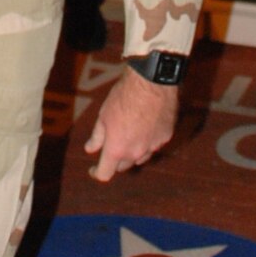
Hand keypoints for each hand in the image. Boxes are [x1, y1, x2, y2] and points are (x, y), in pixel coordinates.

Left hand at [84, 66, 177, 181]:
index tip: (93, 169)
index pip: (105, 174)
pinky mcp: (165, 137)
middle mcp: (135, 153)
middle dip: (116, 160)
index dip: (96, 173)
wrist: (151, 82)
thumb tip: (90, 149)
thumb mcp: (103, 116)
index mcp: (116, 149)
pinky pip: (154, 145)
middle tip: (111, 146)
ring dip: (133, 152)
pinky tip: (145, 126)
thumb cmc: (123, 97)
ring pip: (141, 157)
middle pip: (123, 166)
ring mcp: (153, 146)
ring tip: (129, 134)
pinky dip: (148, 141)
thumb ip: (97, 137)